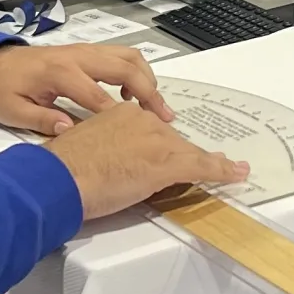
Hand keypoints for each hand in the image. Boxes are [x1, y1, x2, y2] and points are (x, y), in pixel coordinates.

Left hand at [0, 44, 171, 136]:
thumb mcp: (12, 111)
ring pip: (128, 56)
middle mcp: (78, 56)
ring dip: (147, 78)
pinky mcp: (89, 51)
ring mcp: (86, 50)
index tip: (135, 133)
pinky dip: (136, 71)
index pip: (96, 94)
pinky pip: (121, 55)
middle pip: (124, 67)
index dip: (117, 114)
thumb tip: (71, 130)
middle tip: (164, 117)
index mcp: (59, 72)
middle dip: (147, 92)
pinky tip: (133, 95)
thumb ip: (41, 120)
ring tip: (155, 106)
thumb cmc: (4, 90)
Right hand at [46, 102, 249, 220]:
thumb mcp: (85, 147)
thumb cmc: (62, 170)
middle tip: (208, 164)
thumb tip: (113, 163)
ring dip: (210, 164)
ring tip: (230, 170)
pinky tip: (236, 175)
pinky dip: (222, 172)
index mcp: (121, 114)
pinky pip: (202, 167)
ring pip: (190, 154)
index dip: (165, 146)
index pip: (153, 130)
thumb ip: (105, 147)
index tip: (172, 151)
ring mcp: (156, 142)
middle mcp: (142, 121)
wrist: (57, 179)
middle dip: (186, 157)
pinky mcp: (165, 164)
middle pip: (174, 141)